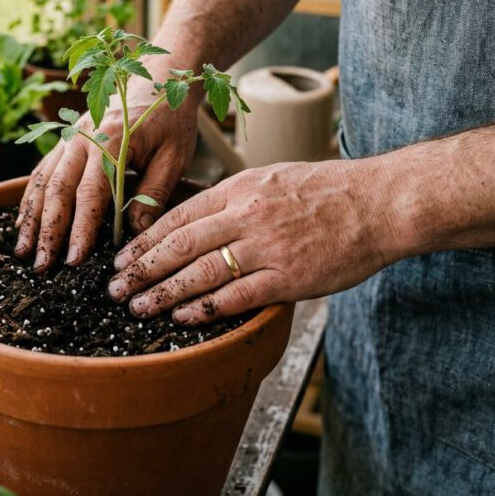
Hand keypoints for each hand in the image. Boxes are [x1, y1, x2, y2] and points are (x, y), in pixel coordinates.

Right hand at [15, 80, 199, 270]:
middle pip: (58, 190)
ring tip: (24, 251)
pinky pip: (42, 172)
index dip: (80, 228)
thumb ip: (154, 192)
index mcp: (111, 140)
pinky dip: (31, 199)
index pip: (90, 192)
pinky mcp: (66, 141)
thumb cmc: (170, 119)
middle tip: (42, 265)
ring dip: (32, 218)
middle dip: (48, 231)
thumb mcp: (174, 156)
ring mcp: (70, 138)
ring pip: (43, 181)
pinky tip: (24, 223)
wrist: (156, 78)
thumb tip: (135, 234)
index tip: (74, 259)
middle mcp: (82, 137)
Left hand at [107, 158, 401, 323]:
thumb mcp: (273, 178)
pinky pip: (237, 296)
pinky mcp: (290, 277)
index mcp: (240, 188)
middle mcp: (247, 215)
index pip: (178, 216)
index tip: (122, 258)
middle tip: (115, 288)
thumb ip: (235, 198)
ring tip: (137, 307)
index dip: (145, 240)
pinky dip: (205, 309)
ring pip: (201, 273)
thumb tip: (198, 220)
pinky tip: (182, 317)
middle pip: (180, 244)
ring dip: (164, 293)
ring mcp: (267, 247)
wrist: (379, 203)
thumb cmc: (328, 190)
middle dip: (142, 269)